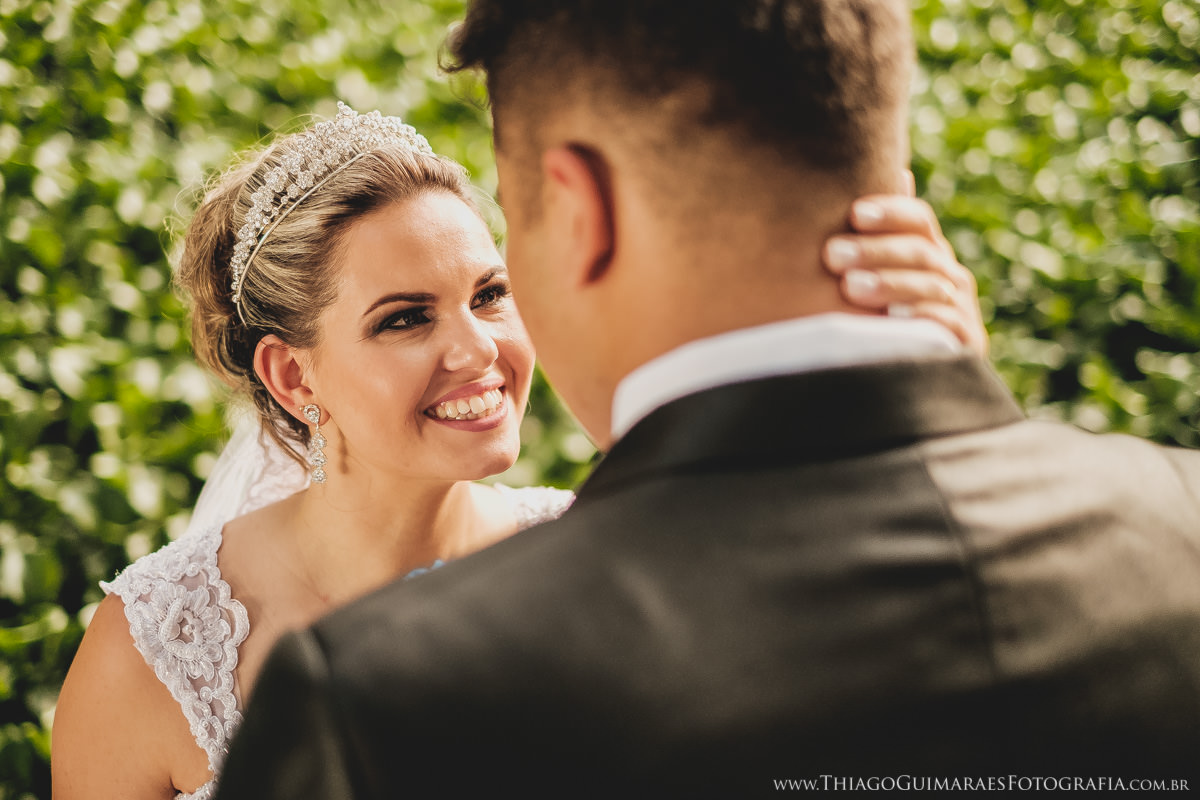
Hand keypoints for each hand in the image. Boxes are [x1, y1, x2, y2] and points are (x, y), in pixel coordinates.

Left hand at [822, 190, 987, 356]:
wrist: (916, 378)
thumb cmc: (883, 316)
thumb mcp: (877, 275)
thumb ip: (879, 235)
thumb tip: (897, 175)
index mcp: (929, 253)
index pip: (918, 221)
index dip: (891, 213)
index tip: (855, 214)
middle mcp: (949, 275)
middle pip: (919, 252)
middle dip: (874, 251)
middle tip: (832, 255)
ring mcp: (961, 308)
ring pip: (931, 286)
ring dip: (890, 284)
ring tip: (850, 287)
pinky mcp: (966, 343)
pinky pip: (949, 324)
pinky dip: (923, 317)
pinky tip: (894, 317)